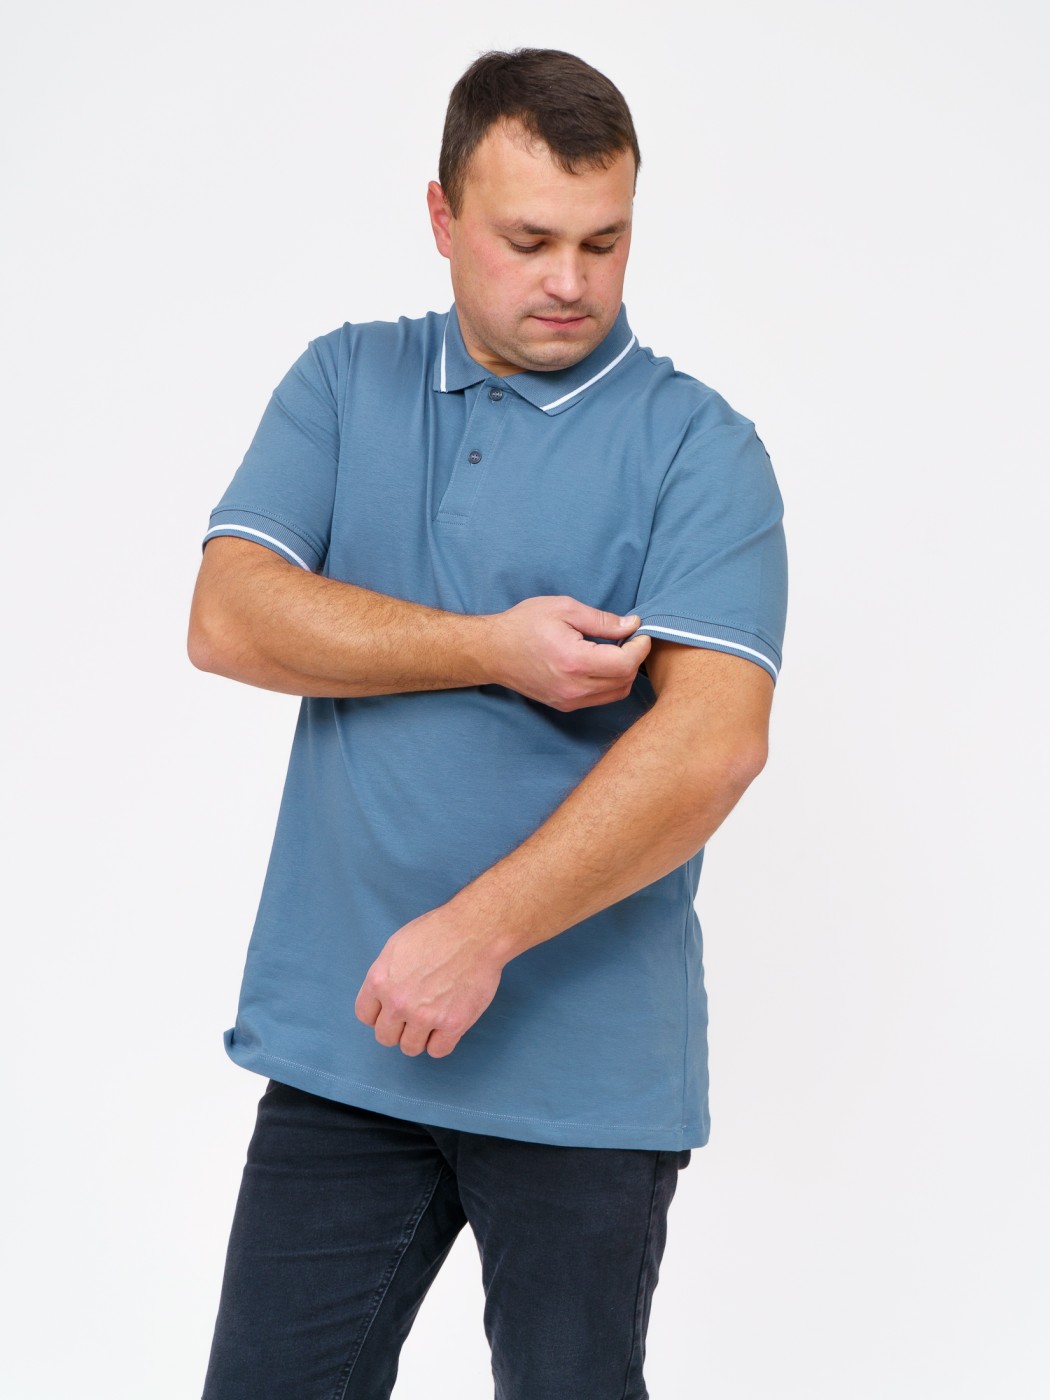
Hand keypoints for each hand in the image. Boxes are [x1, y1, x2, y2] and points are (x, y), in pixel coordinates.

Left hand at [354, 905, 504, 1057]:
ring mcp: (424, 1016)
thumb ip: (386, 975)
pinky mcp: (452, 1024)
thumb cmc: (439, 931)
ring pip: (410, 1048)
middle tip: (414, 1017)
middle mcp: (397, 1003)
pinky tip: (447, 1027)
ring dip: (419, 1038)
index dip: (379, 1015)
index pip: (365, 1015)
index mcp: (379, 981)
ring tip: (432, 1021)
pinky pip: (438, 1051)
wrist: (474, 931)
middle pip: (385, 1037)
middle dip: (398, 1029)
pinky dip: (441, 1042)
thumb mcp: (397, 946)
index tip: (391, 1012)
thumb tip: (384, 994)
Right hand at [487, 596, 651, 709]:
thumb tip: (632, 626)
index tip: (641, 632)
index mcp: (574, 661)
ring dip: (624, 672)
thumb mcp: (564, 609)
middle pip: (625, 680)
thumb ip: (602, 620)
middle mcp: (573, 688)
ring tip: (617, 650)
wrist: (493, 651)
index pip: (625, 664)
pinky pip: (600, 698)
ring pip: (616, 693)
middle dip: (635, 658)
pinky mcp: (565, 705)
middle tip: (630, 638)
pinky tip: (602, 664)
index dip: (640, 647)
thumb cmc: (524, 624)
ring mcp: (569, 700)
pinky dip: (610, 682)